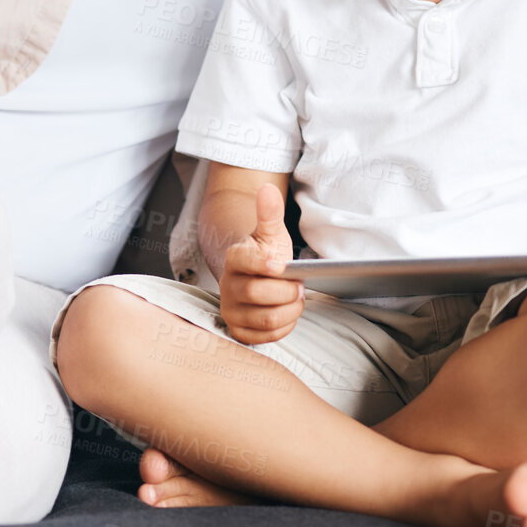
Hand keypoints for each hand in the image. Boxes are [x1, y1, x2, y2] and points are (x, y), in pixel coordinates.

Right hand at [219, 184, 303, 345]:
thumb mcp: (271, 234)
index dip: (265, 266)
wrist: (256, 279)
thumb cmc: (267, 255)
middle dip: (286, 292)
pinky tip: (288, 314)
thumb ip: (270, 213)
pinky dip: (284, 327)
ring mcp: (231, 311)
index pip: (245, 262)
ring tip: (296, 300)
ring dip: (289, 311)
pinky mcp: (239, 331)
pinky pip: (264, 337)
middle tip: (299, 286)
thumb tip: (267, 188)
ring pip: (264, 319)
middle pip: (257, 295)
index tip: (282, 266)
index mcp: (234, 259)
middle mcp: (227, 286)